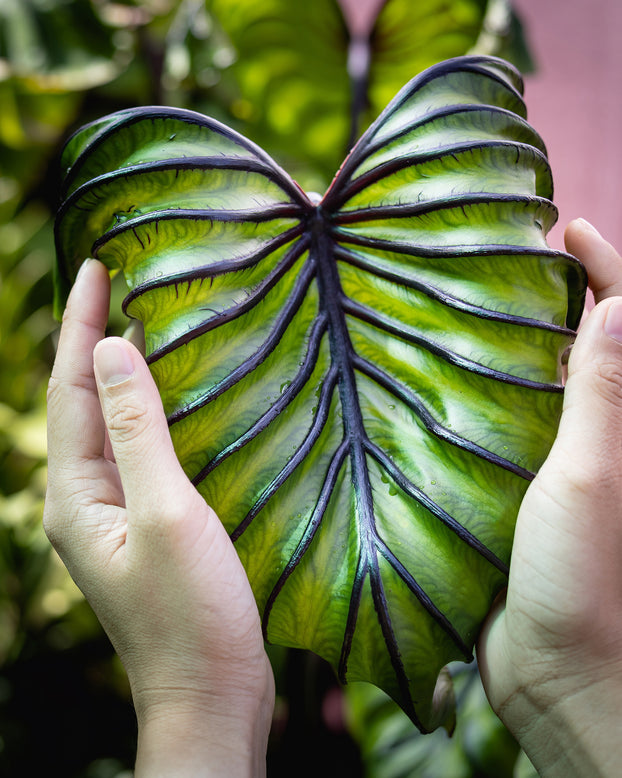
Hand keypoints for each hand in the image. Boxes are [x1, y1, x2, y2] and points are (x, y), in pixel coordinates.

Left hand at [44, 259, 273, 776]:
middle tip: (117, 279)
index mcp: (78, 494)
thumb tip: (114, 351)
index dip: (83, 323)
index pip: (71, 388)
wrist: (211, 695)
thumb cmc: (189, 615)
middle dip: (96, 337)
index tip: (95, 266)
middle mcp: (87, 499)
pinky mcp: (149, 525)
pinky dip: (151, 410)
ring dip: (123, 371)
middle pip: (84, 401)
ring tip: (144, 321)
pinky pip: (140, 450)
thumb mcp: (166, 515)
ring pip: (113, 424)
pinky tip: (176, 395)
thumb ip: (139, 432)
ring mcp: (117, 514)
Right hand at [478, 220, 621, 776]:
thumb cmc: (586, 581)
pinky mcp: (510, 494)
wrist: (555, 676)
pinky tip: (429, 381)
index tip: (565, 227)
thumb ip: (602, 395)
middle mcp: (591, 435)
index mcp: (617, 424)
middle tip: (493, 258)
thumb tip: (619, 303)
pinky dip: (470, 401)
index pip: (620, 323)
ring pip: (528, 386)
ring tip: (452, 304)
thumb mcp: (592, 479)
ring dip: (502, 345)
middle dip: (548, 296)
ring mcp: (548, 464)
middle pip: (575, 346)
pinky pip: (491, 434)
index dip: (604, 269)